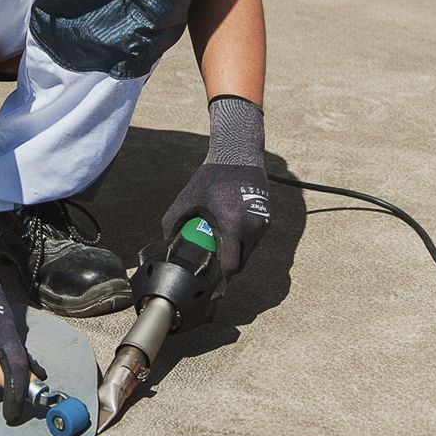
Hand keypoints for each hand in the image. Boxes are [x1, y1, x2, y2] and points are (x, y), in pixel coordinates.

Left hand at [162, 162, 270, 276]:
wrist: (238, 155)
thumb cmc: (211, 178)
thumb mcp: (187, 199)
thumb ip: (173, 223)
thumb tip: (167, 243)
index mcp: (233, 227)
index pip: (232, 266)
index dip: (222, 277)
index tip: (213, 279)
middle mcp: (252, 228)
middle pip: (243, 262)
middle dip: (230, 267)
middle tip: (215, 265)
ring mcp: (263, 222)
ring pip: (250, 250)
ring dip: (238, 253)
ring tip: (222, 247)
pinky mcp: (268, 216)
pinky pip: (256, 237)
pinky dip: (245, 239)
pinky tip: (232, 233)